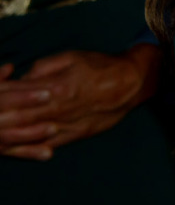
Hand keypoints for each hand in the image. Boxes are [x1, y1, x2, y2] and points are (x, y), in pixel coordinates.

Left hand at [0, 46, 160, 159]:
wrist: (131, 84)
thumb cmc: (102, 66)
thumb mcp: (71, 57)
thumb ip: (43, 67)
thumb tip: (22, 78)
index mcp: (56, 87)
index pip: (16, 93)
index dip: (1, 92)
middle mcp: (57, 109)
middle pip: (16, 117)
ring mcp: (64, 125)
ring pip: (26, 135)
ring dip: (7, 134)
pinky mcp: (73, 136)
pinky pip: (44, 145)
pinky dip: (25, 148)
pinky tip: (13, 146)